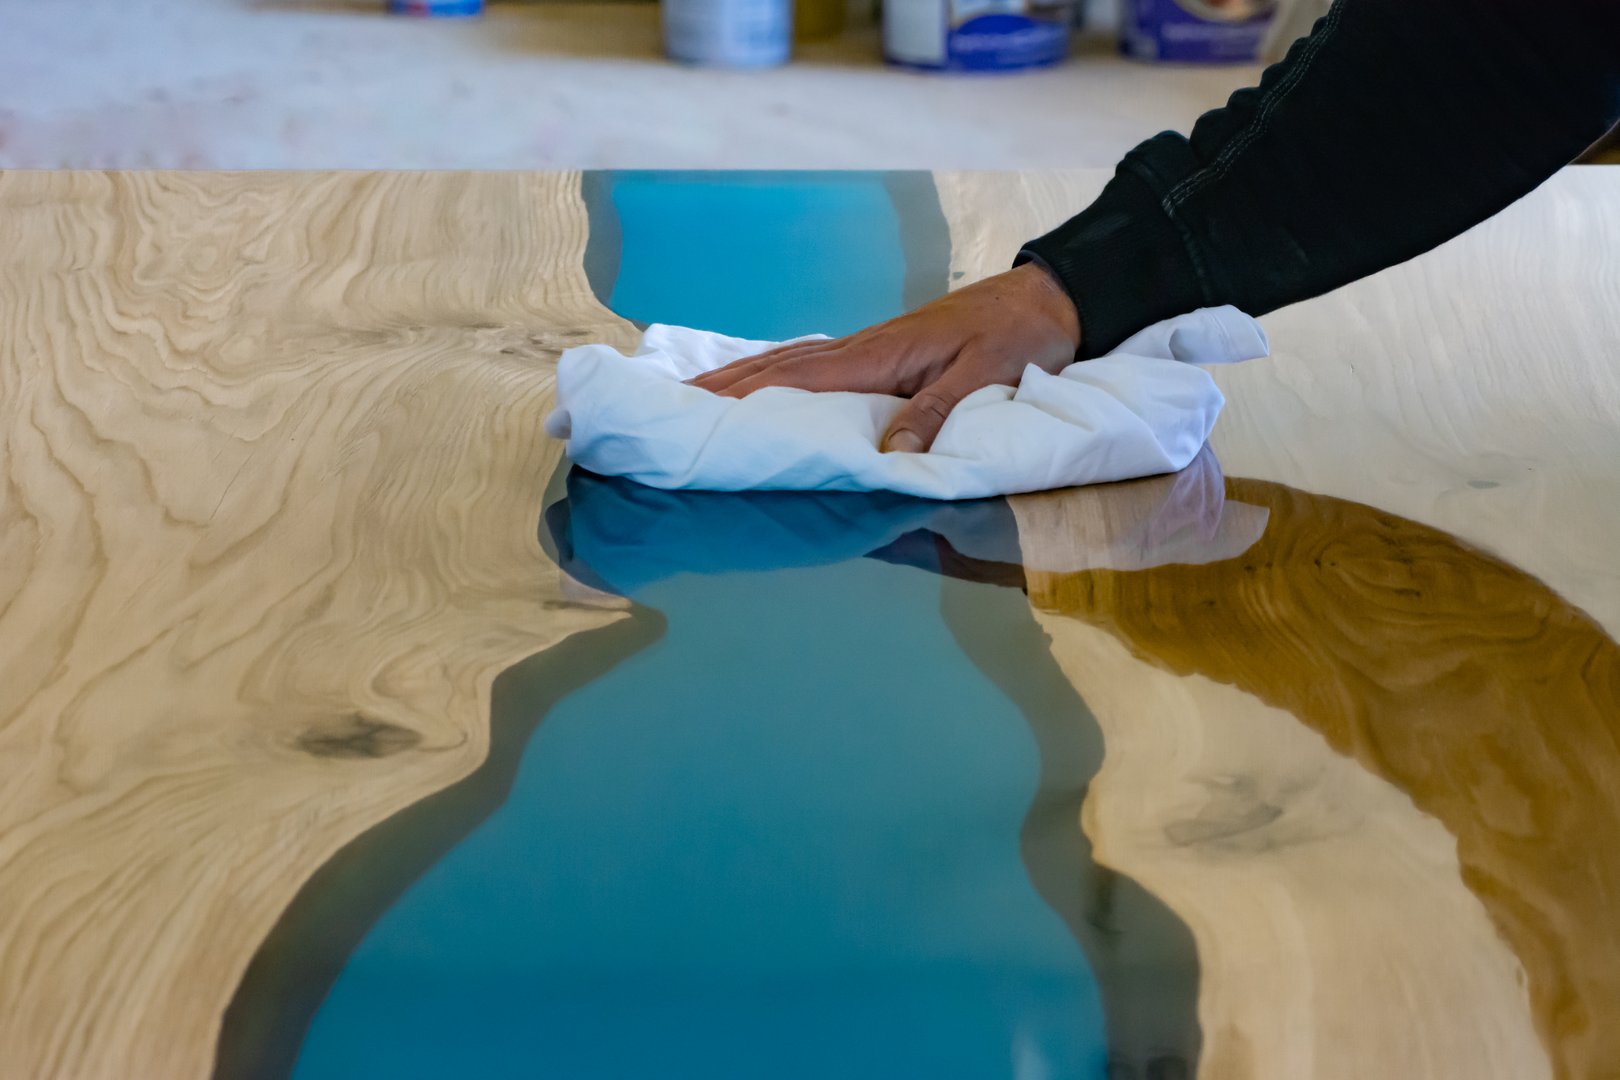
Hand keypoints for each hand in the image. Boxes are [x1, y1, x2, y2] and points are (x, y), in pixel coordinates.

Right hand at [686, 262, 1082, 452]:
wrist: (1049, 297)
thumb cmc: (1021, 336)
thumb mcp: (987, 377)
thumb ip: (937, 413)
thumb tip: (887, 452)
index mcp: (882, 353)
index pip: (799, 377)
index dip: (746, 394)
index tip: (696, 410)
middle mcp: (865, 346)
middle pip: (779, 366)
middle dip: (722, 386)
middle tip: (667, 404)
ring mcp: (870, 346)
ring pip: (790, 362)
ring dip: (739, 377)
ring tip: (693, 394)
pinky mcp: (881, 351)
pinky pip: (813, 364)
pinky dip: (774, 371)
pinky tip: (758, 379)